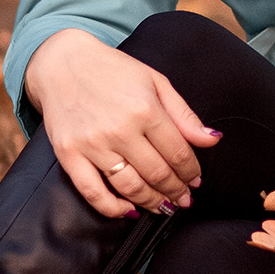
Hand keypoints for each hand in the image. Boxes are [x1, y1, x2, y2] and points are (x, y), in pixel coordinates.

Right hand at [23, 28, 221, 217]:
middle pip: (158, 174)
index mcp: (145, 109)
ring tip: (164, 207)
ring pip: (130, 187)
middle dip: (176, 191)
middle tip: (184, 199)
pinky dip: (113, 208)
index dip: (191, 172)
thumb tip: (212, 140)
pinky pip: (93, 192)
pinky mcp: (69, 154)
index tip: (195, 180)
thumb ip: (184, 115)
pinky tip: (128, 210)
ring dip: (152, 202)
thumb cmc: (112, 71)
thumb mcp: (155, 82)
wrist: (62, 63)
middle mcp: (120, 129)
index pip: (178, 153)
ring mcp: (92, 144)